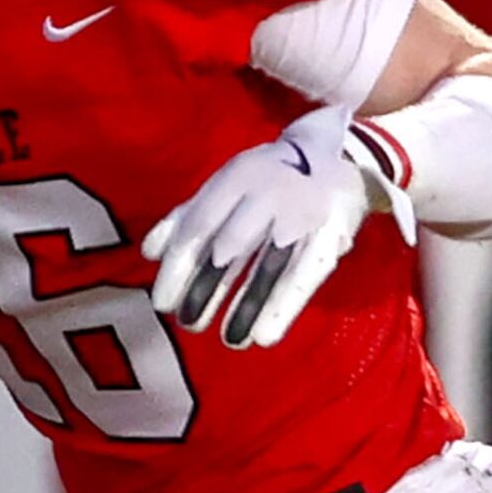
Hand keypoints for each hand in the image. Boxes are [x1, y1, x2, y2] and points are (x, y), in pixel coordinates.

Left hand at [144, 104, 415, 349]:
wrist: (342, 152)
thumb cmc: (273, 175)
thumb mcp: (229, 183)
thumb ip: (188, 215)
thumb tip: (149, 252)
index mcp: (237, 177)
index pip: (198, 225)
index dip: (177, 268)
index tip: (163, 304)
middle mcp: (268, 191)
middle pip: (229, 247)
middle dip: (205, 289)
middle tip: (189, 323)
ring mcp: (302, 211)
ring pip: (268, 266)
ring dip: (246, 306)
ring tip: (229, 340)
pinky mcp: (332, 232)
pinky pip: (305, 274)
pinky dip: (283, 306)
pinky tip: (264, 336)